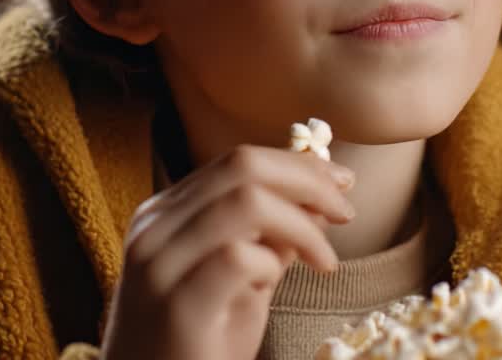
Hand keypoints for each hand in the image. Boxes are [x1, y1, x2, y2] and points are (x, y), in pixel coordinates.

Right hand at [99, 145, 355, 359]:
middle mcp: (154, 229)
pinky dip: (270, 263)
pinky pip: (236, 257)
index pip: (238, 161)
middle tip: (346, 212)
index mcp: (164, 214)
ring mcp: (159, 265)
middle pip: (242, 167)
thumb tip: (322, 198)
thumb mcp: (242, 282)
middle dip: (307, 181)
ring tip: (324, 260)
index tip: (343, 181)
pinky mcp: (175, 306)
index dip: (298, 165)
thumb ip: (273, 237)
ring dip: (301, 225)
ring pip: (245, 202)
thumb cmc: (197, 345)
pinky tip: (275, 286)